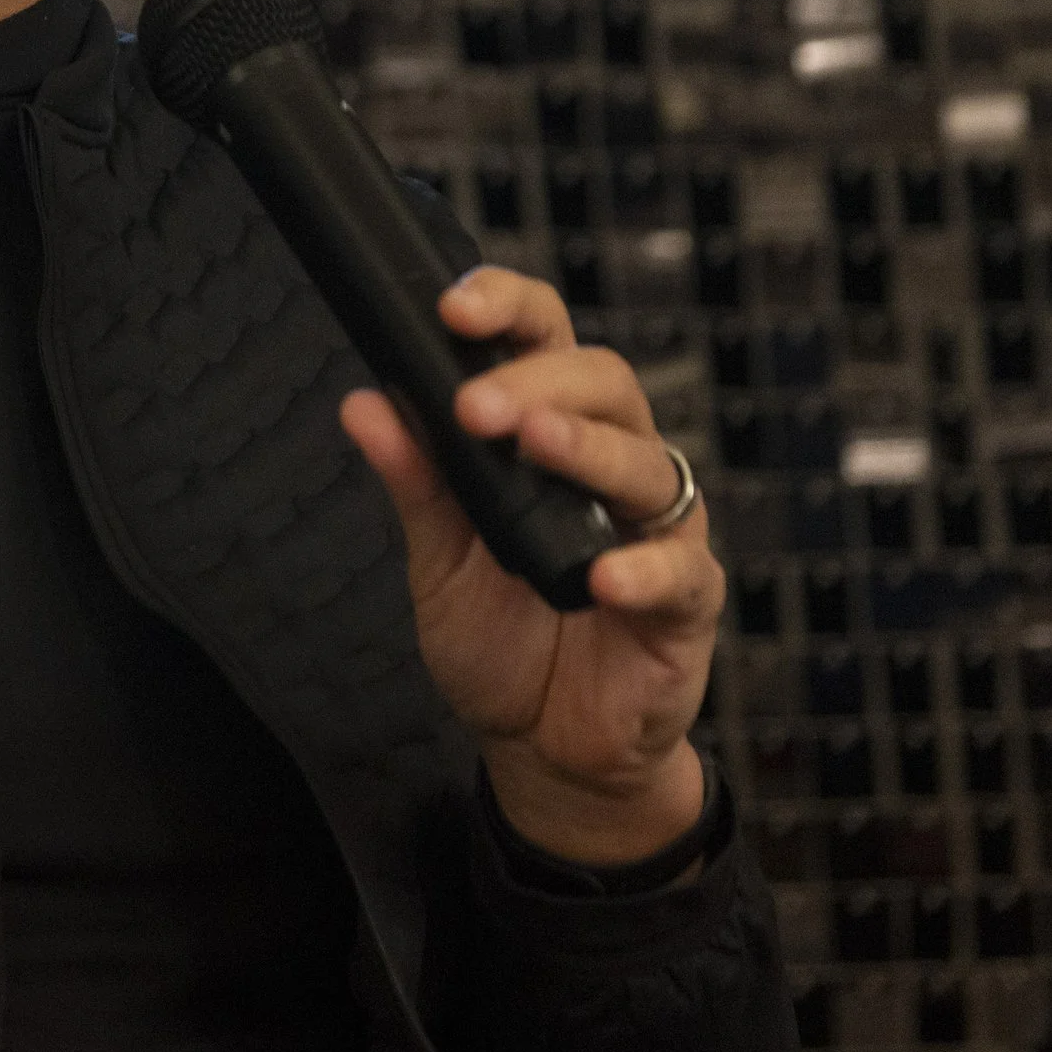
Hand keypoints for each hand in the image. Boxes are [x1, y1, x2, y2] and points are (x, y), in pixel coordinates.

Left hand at [337, 266, 722, 867]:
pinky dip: (642, 569)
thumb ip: (414, 482)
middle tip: (474, 406)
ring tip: (534, 445)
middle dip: (535, 380)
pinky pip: (681, 573)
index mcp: (549, 432)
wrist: (545, 744)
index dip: (507, 307)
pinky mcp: (688, 602)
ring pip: (645, 461)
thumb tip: (363, 403)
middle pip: (602, 381)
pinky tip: (602, 577)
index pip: (542, 342)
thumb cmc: (501, 635)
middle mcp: (611, 463)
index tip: (451, 307)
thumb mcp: (439, 557)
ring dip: (586, 447)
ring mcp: (656, 529)